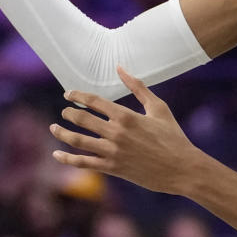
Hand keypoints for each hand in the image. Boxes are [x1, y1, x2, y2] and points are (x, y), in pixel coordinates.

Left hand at [50, 67, 209, 194]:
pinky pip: (84, 163)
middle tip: (64, 111)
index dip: (78, 95)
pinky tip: (57, 154)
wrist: (182, 168)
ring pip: (78, 141)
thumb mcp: (158, 107)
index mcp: (126, 116)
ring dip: (61, 133)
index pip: (94, 101)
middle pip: (82, 119)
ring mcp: (113, 152)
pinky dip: (67, 159)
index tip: (68, 94)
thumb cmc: (173, 136)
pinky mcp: (113, 168)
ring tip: (53, 128)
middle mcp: (116, 133)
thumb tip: (120, 67)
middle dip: (69, 113)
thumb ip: (138, 87)